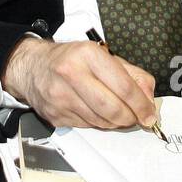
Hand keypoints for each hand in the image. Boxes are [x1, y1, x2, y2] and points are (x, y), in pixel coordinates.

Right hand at [2, 37, 157, 129]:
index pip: (123, 86)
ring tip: (118, 114)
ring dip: (116, 123)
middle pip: (112, 108)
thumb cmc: (70, 59)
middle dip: (130, 118)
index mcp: (87, 55)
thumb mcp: (103, 55)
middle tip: (137, 118)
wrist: (32, 67)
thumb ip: (131, 74)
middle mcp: (71, 74)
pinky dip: (98, 123)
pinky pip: (87, 126)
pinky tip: (98, 113)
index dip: (141, 104)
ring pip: (101, 121)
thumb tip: (148, 97)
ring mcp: (60, 97)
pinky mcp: (55, 115)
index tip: (149, 114)